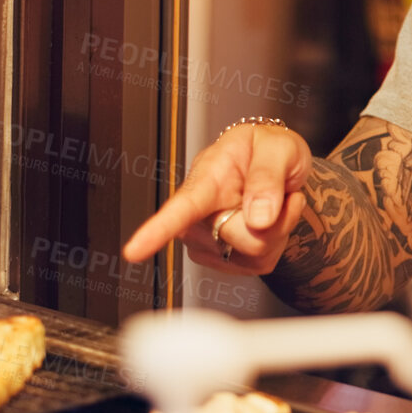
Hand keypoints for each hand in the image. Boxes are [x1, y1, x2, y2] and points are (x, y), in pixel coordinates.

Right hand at [122, 122, 310, 273]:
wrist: (277, 165)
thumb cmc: (269, 150)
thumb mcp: (278, 147)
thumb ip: (269, 177)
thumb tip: (258, 219)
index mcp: (206, 179)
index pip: (180, 208)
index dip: (155, 231)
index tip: (133, 251)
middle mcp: (198, 216)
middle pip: (246, 240)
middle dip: (276, 222)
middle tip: (278, 193)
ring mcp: (208, 241)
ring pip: (255, 255)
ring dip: (278, 231)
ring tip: (271, 202)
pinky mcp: (223, 260)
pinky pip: (261, 264)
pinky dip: (277, 242)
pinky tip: (268, 219)